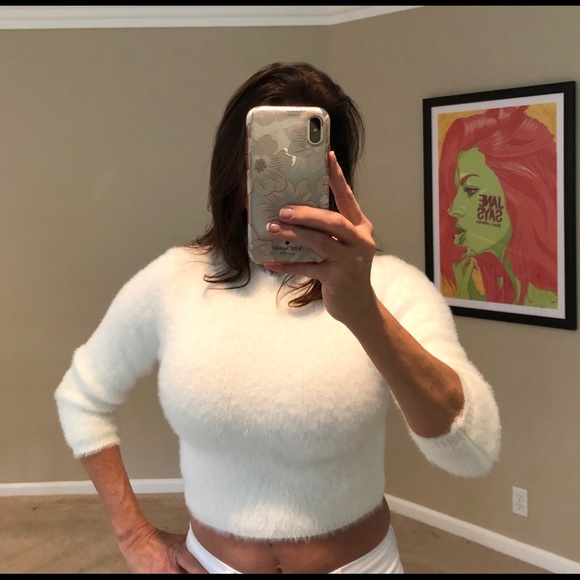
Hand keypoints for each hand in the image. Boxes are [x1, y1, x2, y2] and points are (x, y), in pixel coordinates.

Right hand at [118, 522, 207, 573]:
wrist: (136, 541)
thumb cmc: (157, 539)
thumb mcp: (177, 539)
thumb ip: (190, 545)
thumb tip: (204, 547)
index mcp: (177, 554)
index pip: (194, 567)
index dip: (203, 573)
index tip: (211, 574)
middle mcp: (169, 568)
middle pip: (185, 576)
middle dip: (192, 575)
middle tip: (200, 573)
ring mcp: (159, 576)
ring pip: (175, 579)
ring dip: (181, 575)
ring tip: (180, 571)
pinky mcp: (151, 579)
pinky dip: (171, 576)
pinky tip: (173, 572)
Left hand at [264, 151, 376, 325]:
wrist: (358, 307)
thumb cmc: (345, 271)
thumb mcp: (342, 246)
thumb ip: (327, 231)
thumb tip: (292, 213)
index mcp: (361, 227)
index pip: (348, 198)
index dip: (337, 178)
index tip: (327, 157)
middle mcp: (359, 240)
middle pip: (333, 220)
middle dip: (306, 213)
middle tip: (283, 209)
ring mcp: (350, 260)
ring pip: (320, 242)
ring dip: (294, 234)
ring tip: (273, 227)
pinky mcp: (338, 278)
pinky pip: (308, 268)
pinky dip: (286, 265)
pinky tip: (269, 262)